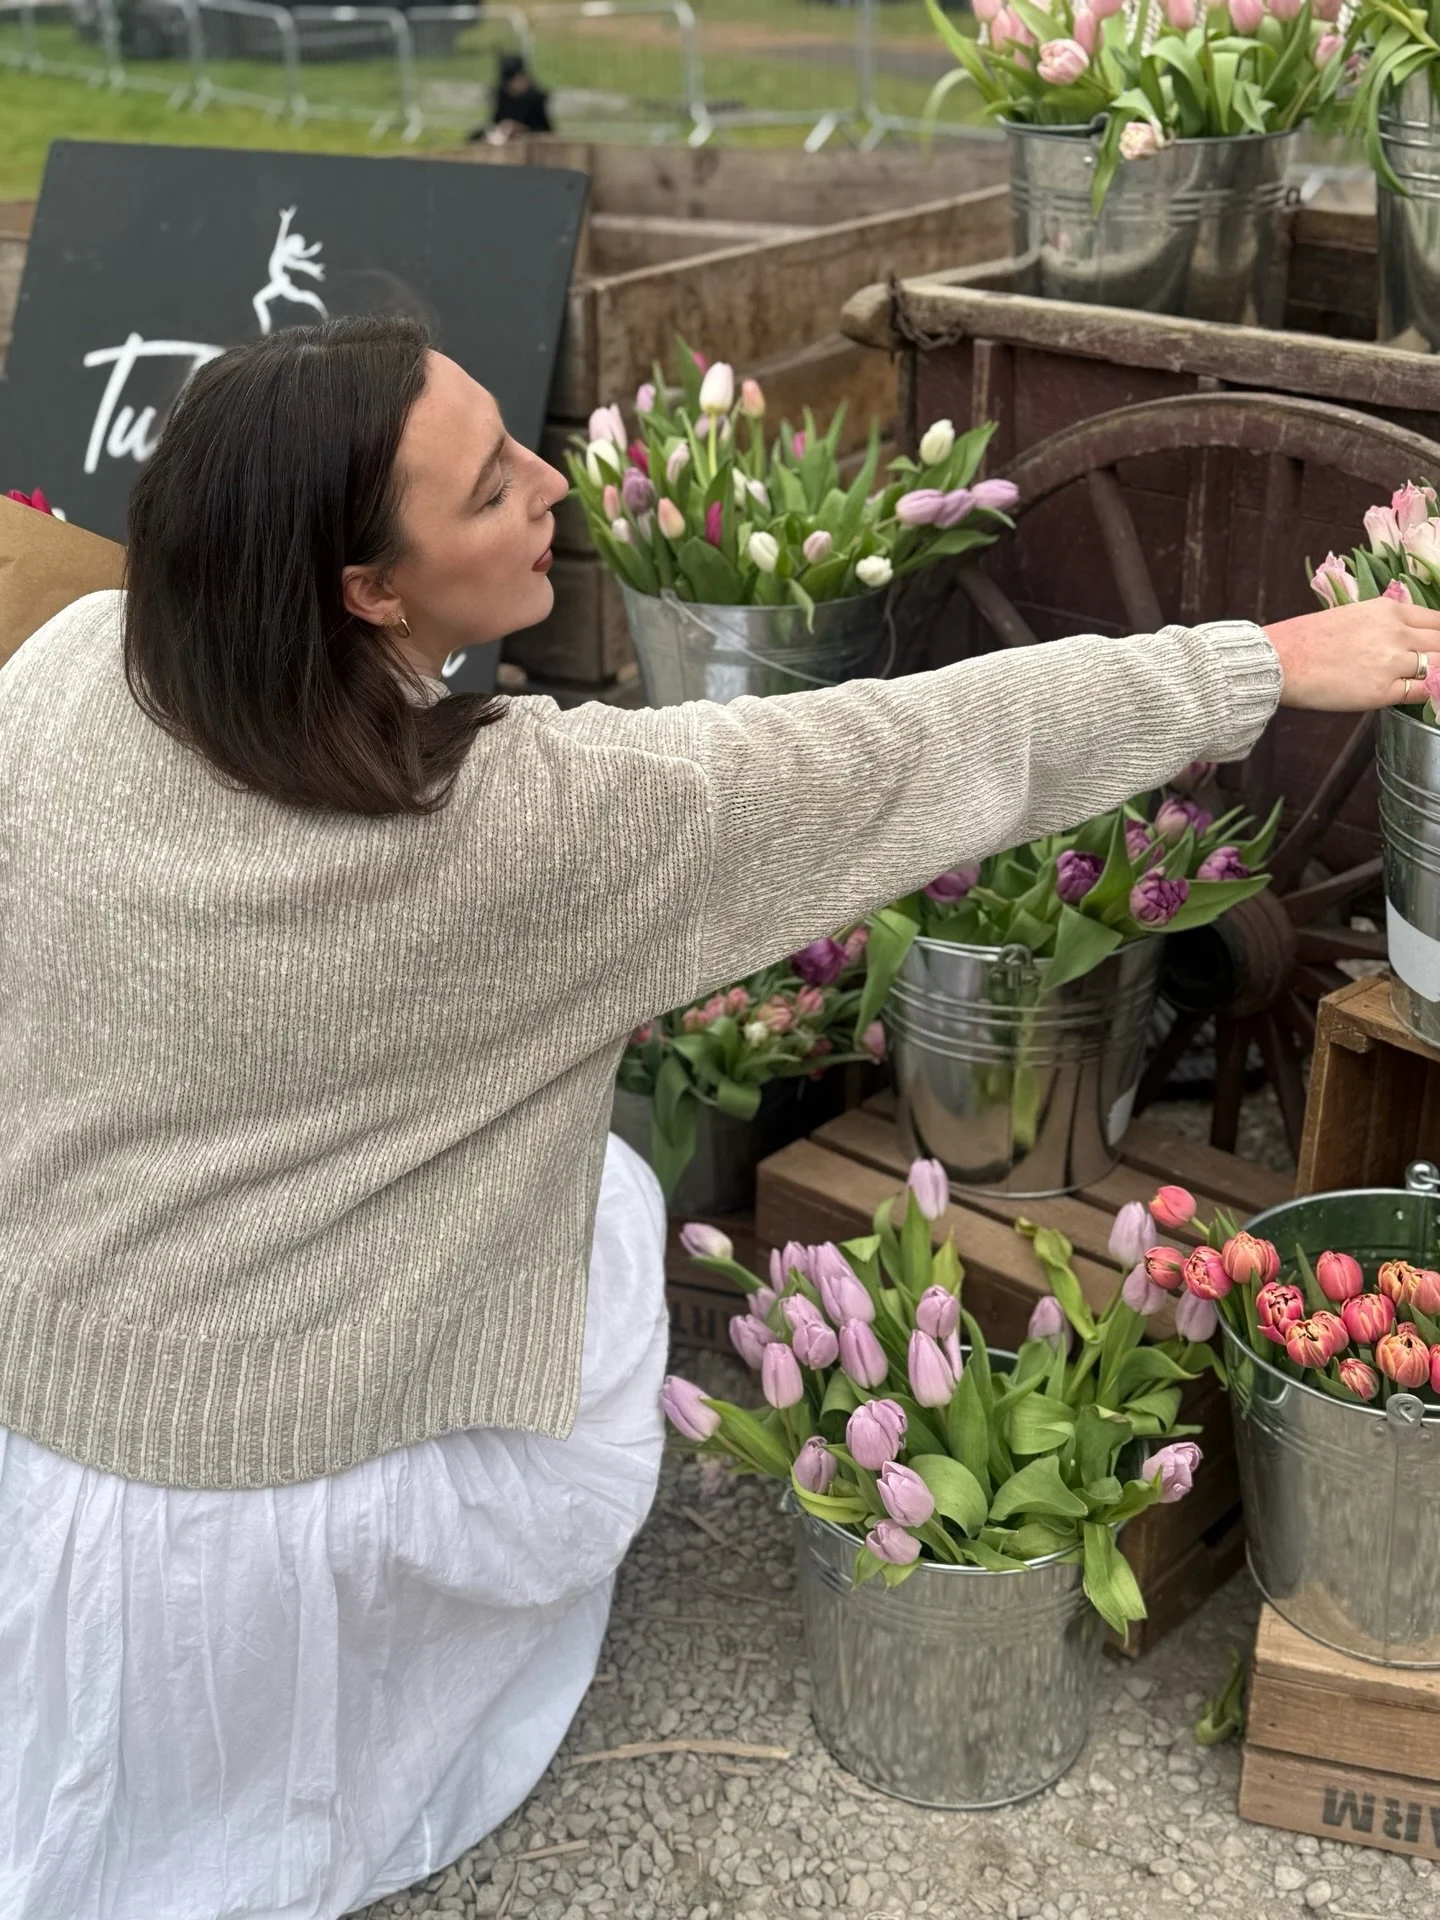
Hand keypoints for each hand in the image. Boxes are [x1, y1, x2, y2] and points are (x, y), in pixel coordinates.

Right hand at [1265, 598, 1439, 710]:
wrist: (1279, 660)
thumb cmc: (1306, 641)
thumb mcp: (1353, 616)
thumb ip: (1385, 625)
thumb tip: (1405, 642)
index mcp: (1389, 610)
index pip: (1438, 621)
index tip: (1435, 648)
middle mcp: (1396, 632)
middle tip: (1434, 665)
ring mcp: (1392, 662)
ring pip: (1439, 667)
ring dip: (1437, 674)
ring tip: (1430, 681)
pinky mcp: (1382, 691)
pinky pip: (1422, 692)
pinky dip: (1428, 694)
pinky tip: (1425, 697)